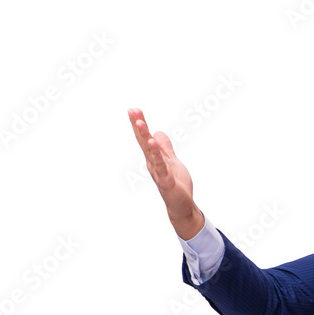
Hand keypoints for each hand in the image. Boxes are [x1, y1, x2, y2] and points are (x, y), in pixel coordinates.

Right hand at [128, 107, 203, 238]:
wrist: (181, 205)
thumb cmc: (176, 185)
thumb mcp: (172, 162)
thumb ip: (165, 148)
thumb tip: (158, 133)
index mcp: (154, 158)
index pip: (145, 138)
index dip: (140, 124)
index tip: (134, 109)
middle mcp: (153, 164)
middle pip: (144, 142)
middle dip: (139, 126)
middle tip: (132, 110)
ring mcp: (158, 172)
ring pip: (150, 152)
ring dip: (145, 137)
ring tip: (141, 123)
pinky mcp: (166, 181)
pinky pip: (161, 166)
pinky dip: (157, 155)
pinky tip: (153, 144)